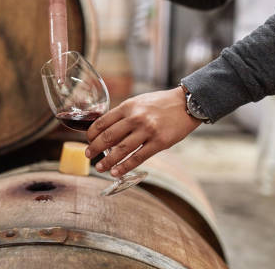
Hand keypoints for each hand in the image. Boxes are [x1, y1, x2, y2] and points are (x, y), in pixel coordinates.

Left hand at [85, 87, 201, 176]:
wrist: (186, 103)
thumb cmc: (160, 104)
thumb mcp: (138, 102)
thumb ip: (124, 115)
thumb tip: (107, 131)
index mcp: (128, 106)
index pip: (102, 122)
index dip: (91, 134)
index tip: (88, 140)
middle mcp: (135, 118)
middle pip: (108, 136)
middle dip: (95, 148)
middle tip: (88, 155)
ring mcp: (147, 130)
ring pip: (121, 149)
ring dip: (107, 161)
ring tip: (99, 168)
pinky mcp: (159, 142)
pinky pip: (138, 157)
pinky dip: (125, 167)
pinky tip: (116, 172)